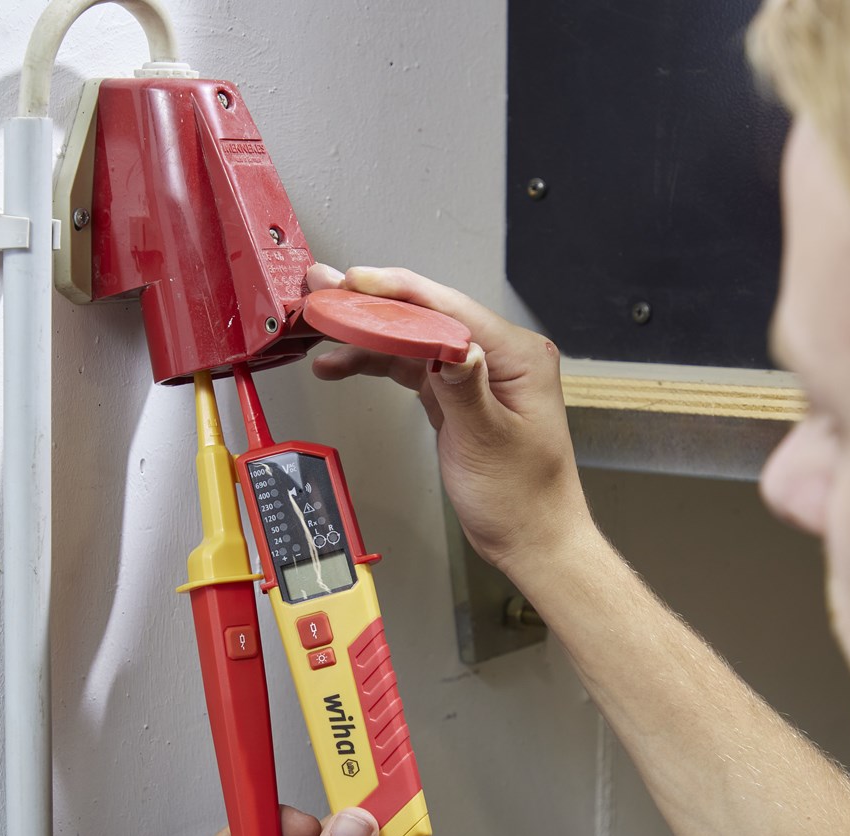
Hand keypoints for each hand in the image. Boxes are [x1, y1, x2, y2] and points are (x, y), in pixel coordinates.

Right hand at [308, 263, 594, 576]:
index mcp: (519, 355)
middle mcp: (498, 354)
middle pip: (426, 316)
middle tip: (324, 290)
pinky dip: (374, 363)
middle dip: (372, 305)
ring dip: (365, 333)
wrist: (530, 538)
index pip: (450, 309)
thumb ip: (465, 388)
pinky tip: (341, 363)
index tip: (357, 282)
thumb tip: (447, 344)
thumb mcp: (489, 442)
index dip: (398, 292)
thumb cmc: (523, 498)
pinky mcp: (454, 393)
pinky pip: (409, 367)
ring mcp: (473, 372)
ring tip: (319, 325)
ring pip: (410, 339)